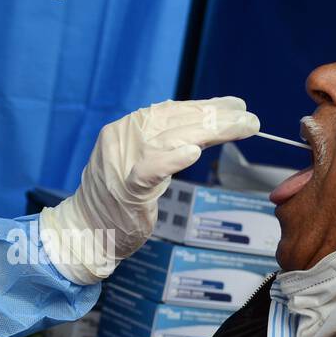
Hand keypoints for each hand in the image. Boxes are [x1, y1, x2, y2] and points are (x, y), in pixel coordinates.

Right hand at [39, 97, 258, 283]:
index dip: (207, 106)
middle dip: (217, 117)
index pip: (172, 110)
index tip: (237, 105)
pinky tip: (193, 153)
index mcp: (127, 128)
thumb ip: (167, 142)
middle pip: (176, 121)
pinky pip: (150, 170)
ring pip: (170, 138)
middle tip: (249, 118)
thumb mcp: (144, 161)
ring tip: (240, 127)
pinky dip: (171, 160)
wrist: (85, 231)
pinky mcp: (125, 190)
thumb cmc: (118, 199)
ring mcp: (122, 162)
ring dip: (209, 131)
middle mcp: (124, 137)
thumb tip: (206, 124)